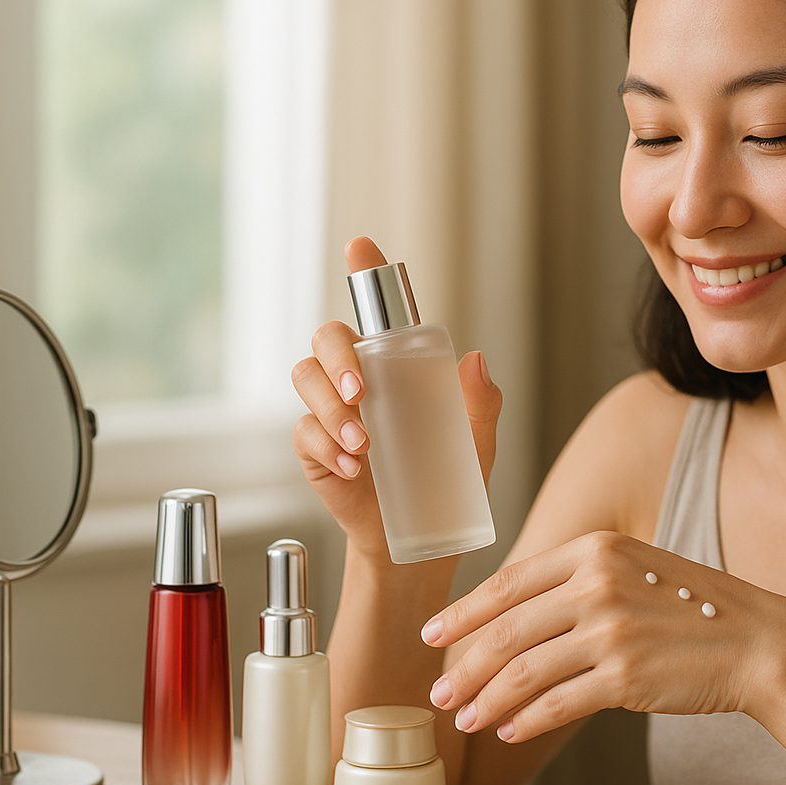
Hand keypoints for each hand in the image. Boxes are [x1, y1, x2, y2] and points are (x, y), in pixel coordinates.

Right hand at [291, 236, 503, 563]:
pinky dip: (327, 445)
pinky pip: (304, 432)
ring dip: (330, 406)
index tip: (362, 246)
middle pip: (327, 337)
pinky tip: (354, 467)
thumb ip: (481, 404)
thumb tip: (475, 361)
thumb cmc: (448, 481)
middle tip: (362, 390)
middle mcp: (358, 376)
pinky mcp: (314, 447)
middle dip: (338, 355)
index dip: (365, 271)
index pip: (377, 309)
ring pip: (305, 378)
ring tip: (363, 444)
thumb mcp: (476, 442)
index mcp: (397, 364)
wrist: (416, 539)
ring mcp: (331, 410)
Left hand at [420, 531, 785, 742]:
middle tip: (440, 691)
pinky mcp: (626, 677)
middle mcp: (597, 584)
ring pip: (524, 671)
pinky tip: (510, 730)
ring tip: (467, 718)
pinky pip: (558, 704)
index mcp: (594, 549)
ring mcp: (611, 631)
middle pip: (507, 630)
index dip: (463, 612)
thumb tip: (513, 618)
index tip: (433, 634)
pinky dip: (525, 721)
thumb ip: (579, 582)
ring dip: (486, 699)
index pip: (509, 582)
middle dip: (464, 665)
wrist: (756, 640)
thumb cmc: (692, 609)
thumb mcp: (634, 570)